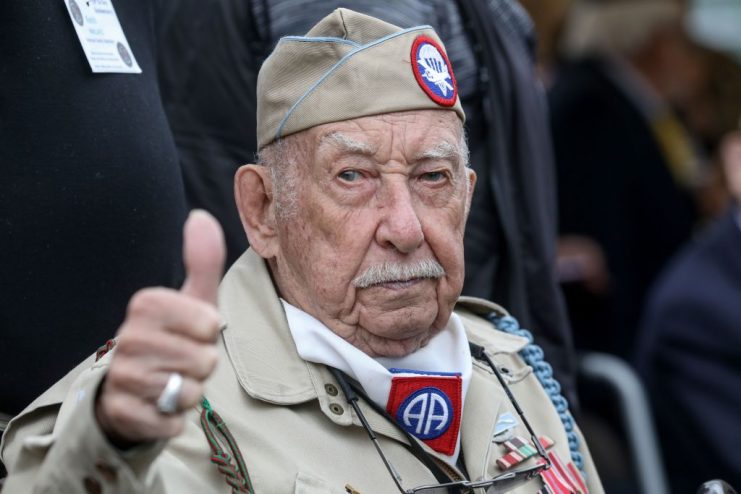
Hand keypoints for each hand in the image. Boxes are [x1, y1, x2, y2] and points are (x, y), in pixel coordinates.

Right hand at [96, 210, 225, 444]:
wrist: (132, 387)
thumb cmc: (174, 336)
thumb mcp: (192, 298)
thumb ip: (202, 260)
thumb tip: (200, 216)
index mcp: (145, 304)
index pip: (210, 324)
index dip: (208, 333)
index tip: (189, 331)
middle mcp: (128, 338)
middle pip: (205, 360)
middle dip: (202, 365)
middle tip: (181, 359)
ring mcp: (122, 377)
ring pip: (191, 392)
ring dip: (191, 391)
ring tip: (171, 380)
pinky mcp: (122, 413)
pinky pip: (172, 421)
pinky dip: (175, 418)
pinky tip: (159, 405)